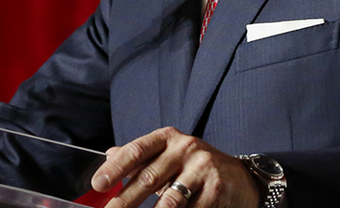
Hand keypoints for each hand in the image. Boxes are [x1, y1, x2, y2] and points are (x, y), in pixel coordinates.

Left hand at [91, 127, 259, 207]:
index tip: (98, 184)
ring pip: (170, 199)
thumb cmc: (196, 168)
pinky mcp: (216, 189)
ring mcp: (203, 168)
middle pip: (149, 177)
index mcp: (168, 138)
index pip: (137, 151)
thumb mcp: (169, 155)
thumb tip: (109, 156)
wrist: (241, 179)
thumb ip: (141, 157)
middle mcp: (185, 148)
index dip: (116, 168)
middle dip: (126, 199)